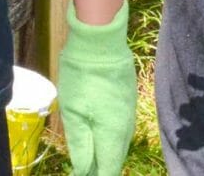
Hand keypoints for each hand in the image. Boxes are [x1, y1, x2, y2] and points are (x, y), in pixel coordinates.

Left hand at [58, 0, 135, 174]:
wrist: (100, 41)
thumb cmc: (82, 76)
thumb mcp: (73, 112)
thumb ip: (81, 145)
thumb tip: (83, 171)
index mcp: (114, 134)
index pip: (108, 169)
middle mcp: (127, 127)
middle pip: (115, 158)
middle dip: (101, 168)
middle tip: (84, 170)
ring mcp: (130, 112)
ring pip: (119, 143)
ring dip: (106, 154)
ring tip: (91, 160)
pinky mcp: (128, 100)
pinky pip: (121, 128)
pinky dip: (110, 138)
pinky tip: (100, 137)